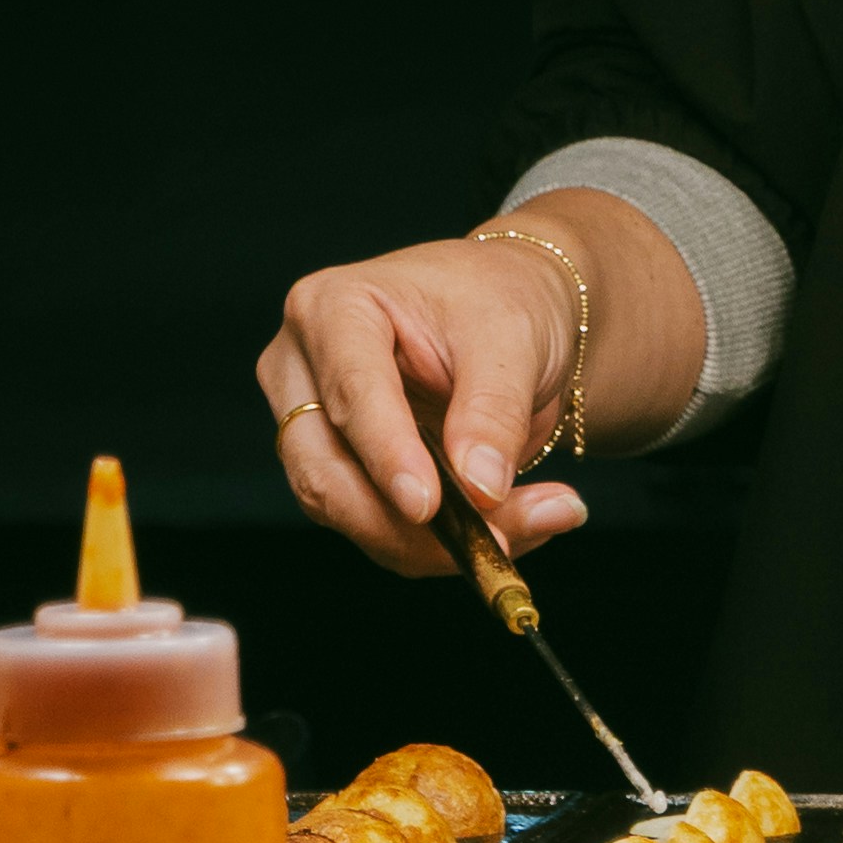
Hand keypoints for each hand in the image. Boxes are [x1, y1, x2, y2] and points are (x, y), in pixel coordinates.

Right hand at [260, 225, 594, 577]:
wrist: (513, 312)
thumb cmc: (503, 299)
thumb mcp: (513, 335)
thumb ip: (493, 409)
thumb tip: (481, 489)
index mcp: (332, 308)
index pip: (351, 392)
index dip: (387, 454)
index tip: (427, 506)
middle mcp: (301, 371)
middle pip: (327, 471)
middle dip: (412, 523)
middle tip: (502, 542)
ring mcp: (312, 426)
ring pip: (348, 512)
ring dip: (436, 541)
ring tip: (541, 521)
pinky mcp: (339, 472)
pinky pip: (377, 527)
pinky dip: (443, 542)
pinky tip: (513, 527)